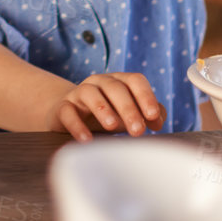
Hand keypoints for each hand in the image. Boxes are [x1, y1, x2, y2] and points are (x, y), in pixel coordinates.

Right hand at [49, 72, 165, 140]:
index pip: (135, 80)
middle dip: (128, 108)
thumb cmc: (109, 114)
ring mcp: (79, 93)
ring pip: (89, 93)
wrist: (72, 116)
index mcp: (119, 81)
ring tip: (112, 127)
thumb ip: (149, 114)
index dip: (145, 96)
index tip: (153, 116)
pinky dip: (76, 125)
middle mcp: (99, 82)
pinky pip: (68, 112)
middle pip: (115, 88)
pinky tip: (86, 139)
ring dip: (102, 108)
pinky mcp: (63, 107)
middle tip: (138, 131)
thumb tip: (158, 121)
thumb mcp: (130, 113)